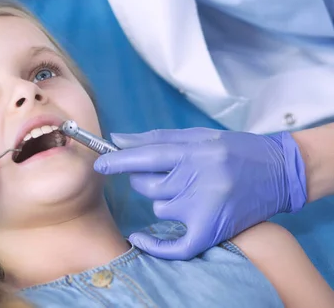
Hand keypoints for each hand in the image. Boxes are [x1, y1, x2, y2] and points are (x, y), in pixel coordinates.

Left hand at [94, 128, 306, 259]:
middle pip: (148, 185)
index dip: (119, 161)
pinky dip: (155, 244)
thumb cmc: (236, 150)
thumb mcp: (199, 136)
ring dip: (165, 201)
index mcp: (196, 151)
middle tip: (163, 175)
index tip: (99, 164)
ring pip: (160, 208)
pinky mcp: (213, 229)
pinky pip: (174, 245)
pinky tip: (140, 238)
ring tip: (188, 192)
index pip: (147, 156)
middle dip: (145, 179)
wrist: (281, 172)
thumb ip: (157, 139)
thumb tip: (118, 140)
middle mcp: (200, 178)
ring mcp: (207, 206)